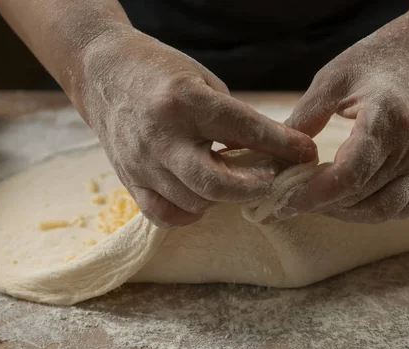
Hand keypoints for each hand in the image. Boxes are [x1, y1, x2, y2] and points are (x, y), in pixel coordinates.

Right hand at [70, 26, 316, 226]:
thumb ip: (233, 119)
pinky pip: (164, 216)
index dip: (282, 145)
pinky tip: (200, 196)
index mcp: (184, 101)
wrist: (103, 74)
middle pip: (215, 184)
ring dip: (222, 197)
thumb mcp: (203, 81)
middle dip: (253, 187)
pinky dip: (190, 212)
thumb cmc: (160, 72)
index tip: (306, 153)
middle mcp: (160, 136)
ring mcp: (141, 163)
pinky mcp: (129, 181)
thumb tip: (274, 151)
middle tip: (269, 179)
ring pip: (193, 203)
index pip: (243, 130)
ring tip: (231, 178)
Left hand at [280, 11, 408, 223]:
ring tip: (315, 201)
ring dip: (344, 212)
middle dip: (321, 205)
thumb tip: (275, 156)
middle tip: (288, 200)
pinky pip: (402, 206)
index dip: (313, 195)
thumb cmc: (378, 59)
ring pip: (383, 209)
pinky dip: (370, 211)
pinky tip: (346, 201)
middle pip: (361, 195)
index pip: (349, 175)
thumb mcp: (333, 78)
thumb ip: (304, 118)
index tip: (283, 202)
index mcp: (387, 119)